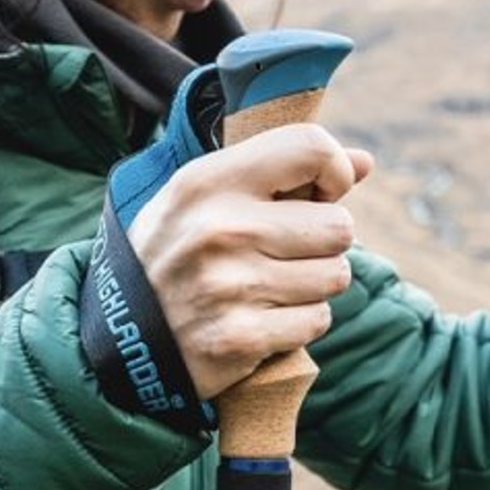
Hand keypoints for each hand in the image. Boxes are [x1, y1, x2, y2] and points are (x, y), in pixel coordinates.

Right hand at [126, 124, 373, 400]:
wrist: (123, 341)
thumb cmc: (178, 256)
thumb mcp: (208, 200)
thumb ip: (284, 173)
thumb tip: (365, 162)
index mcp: (208, 182)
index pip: (310, 147)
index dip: (333, 171)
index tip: (320, 194)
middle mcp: (219, 228)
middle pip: (339, 225)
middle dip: (324, 243)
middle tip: (287, 253)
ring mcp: (230, 286)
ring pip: (335, 276)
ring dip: (315, 285)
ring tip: (271, 287)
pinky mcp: (241, 338)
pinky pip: (317, 320)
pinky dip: (300, 323)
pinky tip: (264, 319)